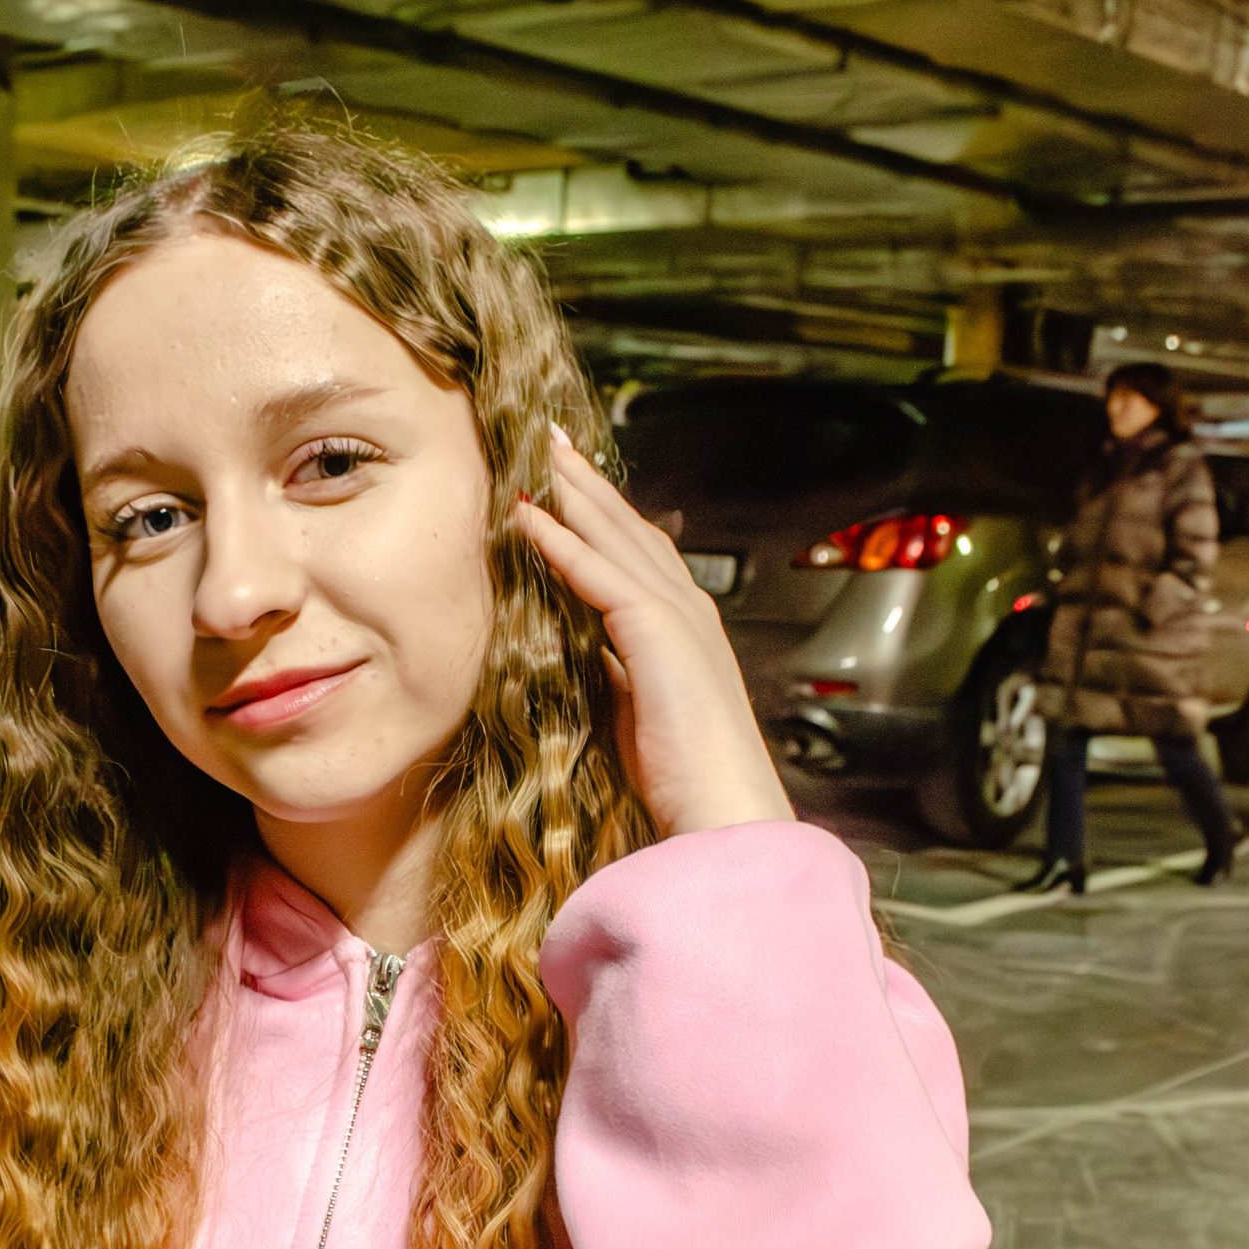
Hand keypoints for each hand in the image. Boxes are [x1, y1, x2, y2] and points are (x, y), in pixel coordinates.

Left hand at [515, 426, 793, 837]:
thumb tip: (591, 654)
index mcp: (685, 627)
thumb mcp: (640, 711)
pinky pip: (597, 572)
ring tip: (538, 456)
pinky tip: (527, 516)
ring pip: (614, 536)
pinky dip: (560, 540)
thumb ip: (618, 674)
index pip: (638, 554)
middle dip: (588, 483)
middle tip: (552, 441)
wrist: (722, 807)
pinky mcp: (655, 629)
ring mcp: (676, 614)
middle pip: (628, 528)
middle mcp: (687, 608)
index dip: (601, 517)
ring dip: (572, 493)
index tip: (568, 485)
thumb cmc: (684, 776)